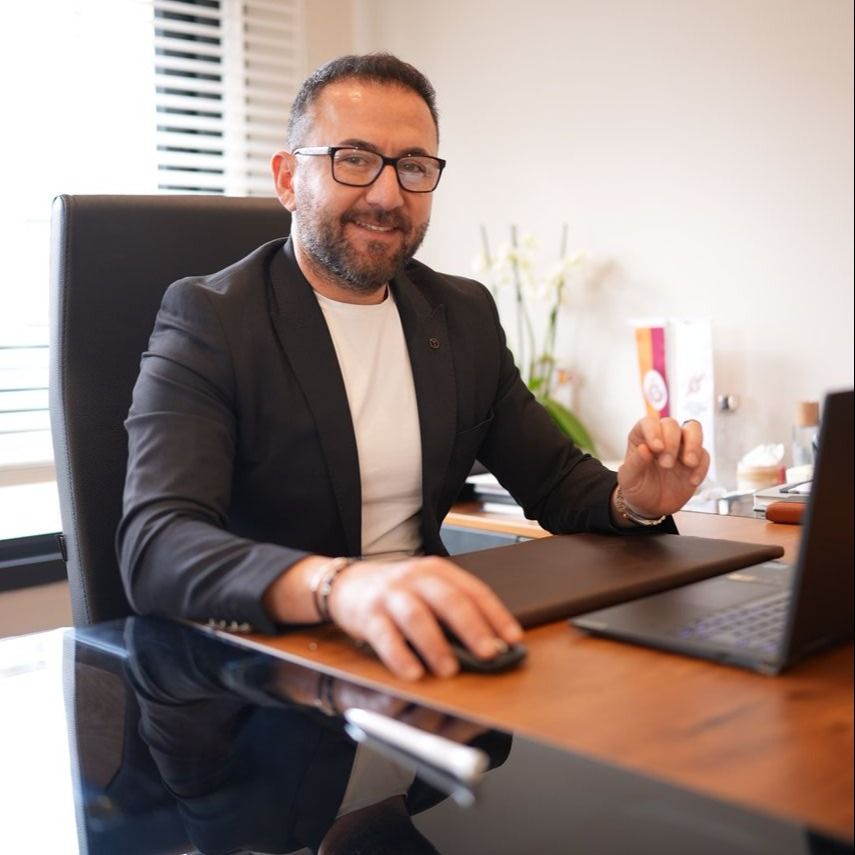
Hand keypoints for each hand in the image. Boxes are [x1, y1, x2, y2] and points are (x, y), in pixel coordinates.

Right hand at [327, 556, 522, 680]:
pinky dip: (400, 656)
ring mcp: (391, 595)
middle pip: (449, 600)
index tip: (513, 638)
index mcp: (437, 571)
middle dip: (472, 628)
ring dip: (436, 645)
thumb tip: (491, 645)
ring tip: (450, 669)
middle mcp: (415, 578)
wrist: (347, 583)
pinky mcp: (368, 615)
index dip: (495, 614)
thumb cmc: (397, 592)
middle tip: (490, 653)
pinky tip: (413, 673)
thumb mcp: (427, 590)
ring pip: (417, 617)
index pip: (473, 590)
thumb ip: (454, 611)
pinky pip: (385, 636)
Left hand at [617, 416, 709, 518]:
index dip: (654, 431)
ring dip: (693, 444)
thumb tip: (644, 449)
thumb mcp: (629, 479)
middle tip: (666, 465)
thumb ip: (635, 464)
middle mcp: (662, 437)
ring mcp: (680, 447)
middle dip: (672, 442)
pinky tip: (692, 481)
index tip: (657, 448)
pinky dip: (701, 467)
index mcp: (641, 437)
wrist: (651, 507)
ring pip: (693, 429)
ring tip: (689, 463)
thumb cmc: (636, 488)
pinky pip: (704, 454)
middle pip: (672, 424)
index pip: (649, 423)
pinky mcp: (695, 460)